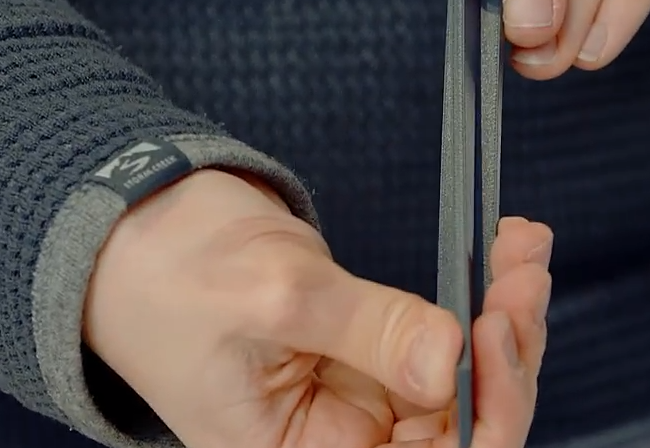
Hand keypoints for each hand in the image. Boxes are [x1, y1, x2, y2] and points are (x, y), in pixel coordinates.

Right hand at [85, 169, 553, 447]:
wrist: (128, 224)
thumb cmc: (165, 273)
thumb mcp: (271, 295)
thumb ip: (368, 329)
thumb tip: (451, 357)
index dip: (480, 422)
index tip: (495, 337)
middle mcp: (337, 442)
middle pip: (460, 432)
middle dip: (507, 359)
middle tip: (521, 277)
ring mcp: (359, 398)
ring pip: (467, 384)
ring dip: (507, 320)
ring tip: (521, 252)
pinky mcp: (371, 352)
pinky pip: (448, 341)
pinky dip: (484, 296)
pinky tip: (504, 248)